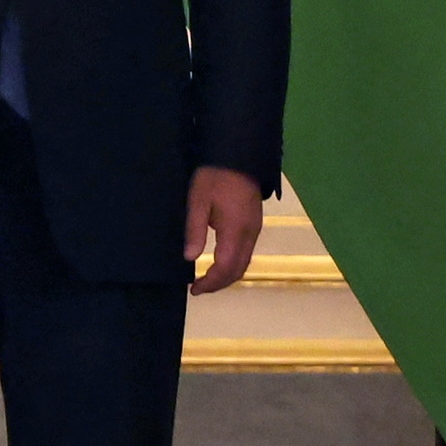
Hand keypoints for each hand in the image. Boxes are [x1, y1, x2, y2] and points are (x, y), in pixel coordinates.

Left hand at [185, 165, 267, 297]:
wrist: (238, 156)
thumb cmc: (214, 176)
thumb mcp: (197, 201)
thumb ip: (195, 230)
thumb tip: (189, 258)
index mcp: (235, 230)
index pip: (225, 267)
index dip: (210, 282)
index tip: (194, 289)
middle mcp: (250, 234)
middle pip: (239, 270)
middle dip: (219, 283)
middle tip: (198, 288)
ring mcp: (255, 229)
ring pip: (245, 262)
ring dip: (227, 276)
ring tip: (206, 279)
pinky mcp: (255, 224)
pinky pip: (247, 252)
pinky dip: (233, 264)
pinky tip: (219, 263)